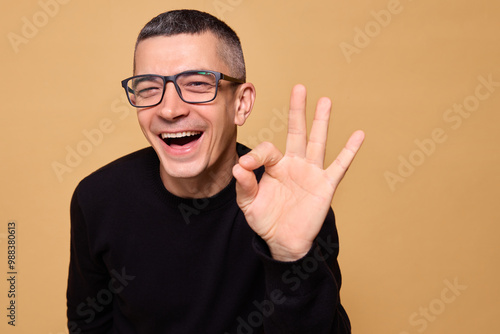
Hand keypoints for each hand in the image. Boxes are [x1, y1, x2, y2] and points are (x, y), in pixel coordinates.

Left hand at [232, 84, 364, 260]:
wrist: (283, 242)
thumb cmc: (266, 220)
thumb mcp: (249, 203)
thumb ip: (245, 184)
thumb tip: (238, 165)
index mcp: (275, 166)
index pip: (267, 150)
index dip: (255, 155)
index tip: (245, 166)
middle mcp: (294, 164)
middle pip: (297, 132)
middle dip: (298, 111)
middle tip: (300, 88)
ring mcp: (311, 173)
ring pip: (318, 142)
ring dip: (321, 122)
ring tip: (325, 101)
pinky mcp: (325, 185)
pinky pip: (340, 166)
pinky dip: (349, 151)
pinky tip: (359, 135)